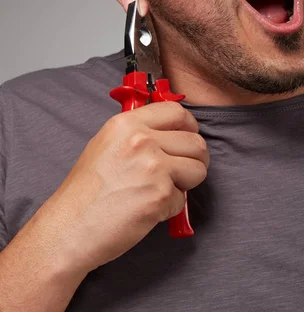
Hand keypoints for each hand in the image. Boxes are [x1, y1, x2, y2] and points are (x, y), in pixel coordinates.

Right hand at [40, 101, 208, 272]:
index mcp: (128, 123)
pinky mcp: (160, 195)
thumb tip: (170, 132)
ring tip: (162, 190)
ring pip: (198, 169)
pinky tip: (146, 210)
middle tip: (182, 171)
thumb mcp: (106, 144)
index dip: (189, 126)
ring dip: (186, 183)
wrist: (69, 228)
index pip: (177, 111)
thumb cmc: (85, 192)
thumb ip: (138, 133)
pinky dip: (168, 208)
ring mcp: (154, 167)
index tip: (187, 137)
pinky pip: (182, 199)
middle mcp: (142, 140)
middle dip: (195, 159)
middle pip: (195, 142)